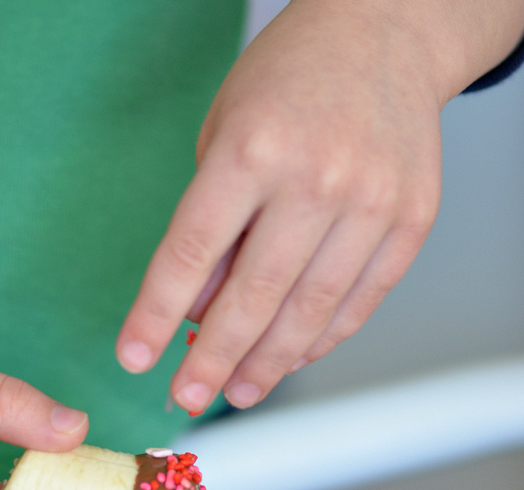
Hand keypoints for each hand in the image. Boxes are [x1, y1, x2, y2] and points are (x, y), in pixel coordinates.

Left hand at [116, 0, 452, 410]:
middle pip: (253, 298)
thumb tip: (198, 315)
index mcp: (253, 150)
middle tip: (187, 397)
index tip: (134, 357)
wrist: (385, 34)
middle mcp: (316, 179)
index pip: (191, 255)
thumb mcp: (224, 136)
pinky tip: (289, 360)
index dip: (156, 316)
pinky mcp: (410, 222)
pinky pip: (358, 302)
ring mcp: (371, 204)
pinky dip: (320, 340)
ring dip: (267, 365)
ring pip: (309, 313)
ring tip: (237, 392)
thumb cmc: (289, 83)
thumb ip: (213, 225)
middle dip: (212, 360)